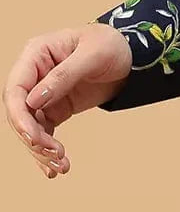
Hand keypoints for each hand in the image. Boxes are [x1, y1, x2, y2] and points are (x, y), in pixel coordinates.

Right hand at [3, 25, 132, 177]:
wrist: (131, 55)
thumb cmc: (110, 44)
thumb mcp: (93, 54)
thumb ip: (64, 75)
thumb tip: (34, 100)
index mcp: (36, 54)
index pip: (16, 89)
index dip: (20, 116)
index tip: (34, 138)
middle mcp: (34, 74)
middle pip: (20, 113)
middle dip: (33, 138)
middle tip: (55, 154)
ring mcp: (43, 93)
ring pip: (30, 127)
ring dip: (41, 150)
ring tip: (61, 165)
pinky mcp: (54, 108)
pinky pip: (44, 132)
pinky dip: (48, 151)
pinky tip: (57, 167)